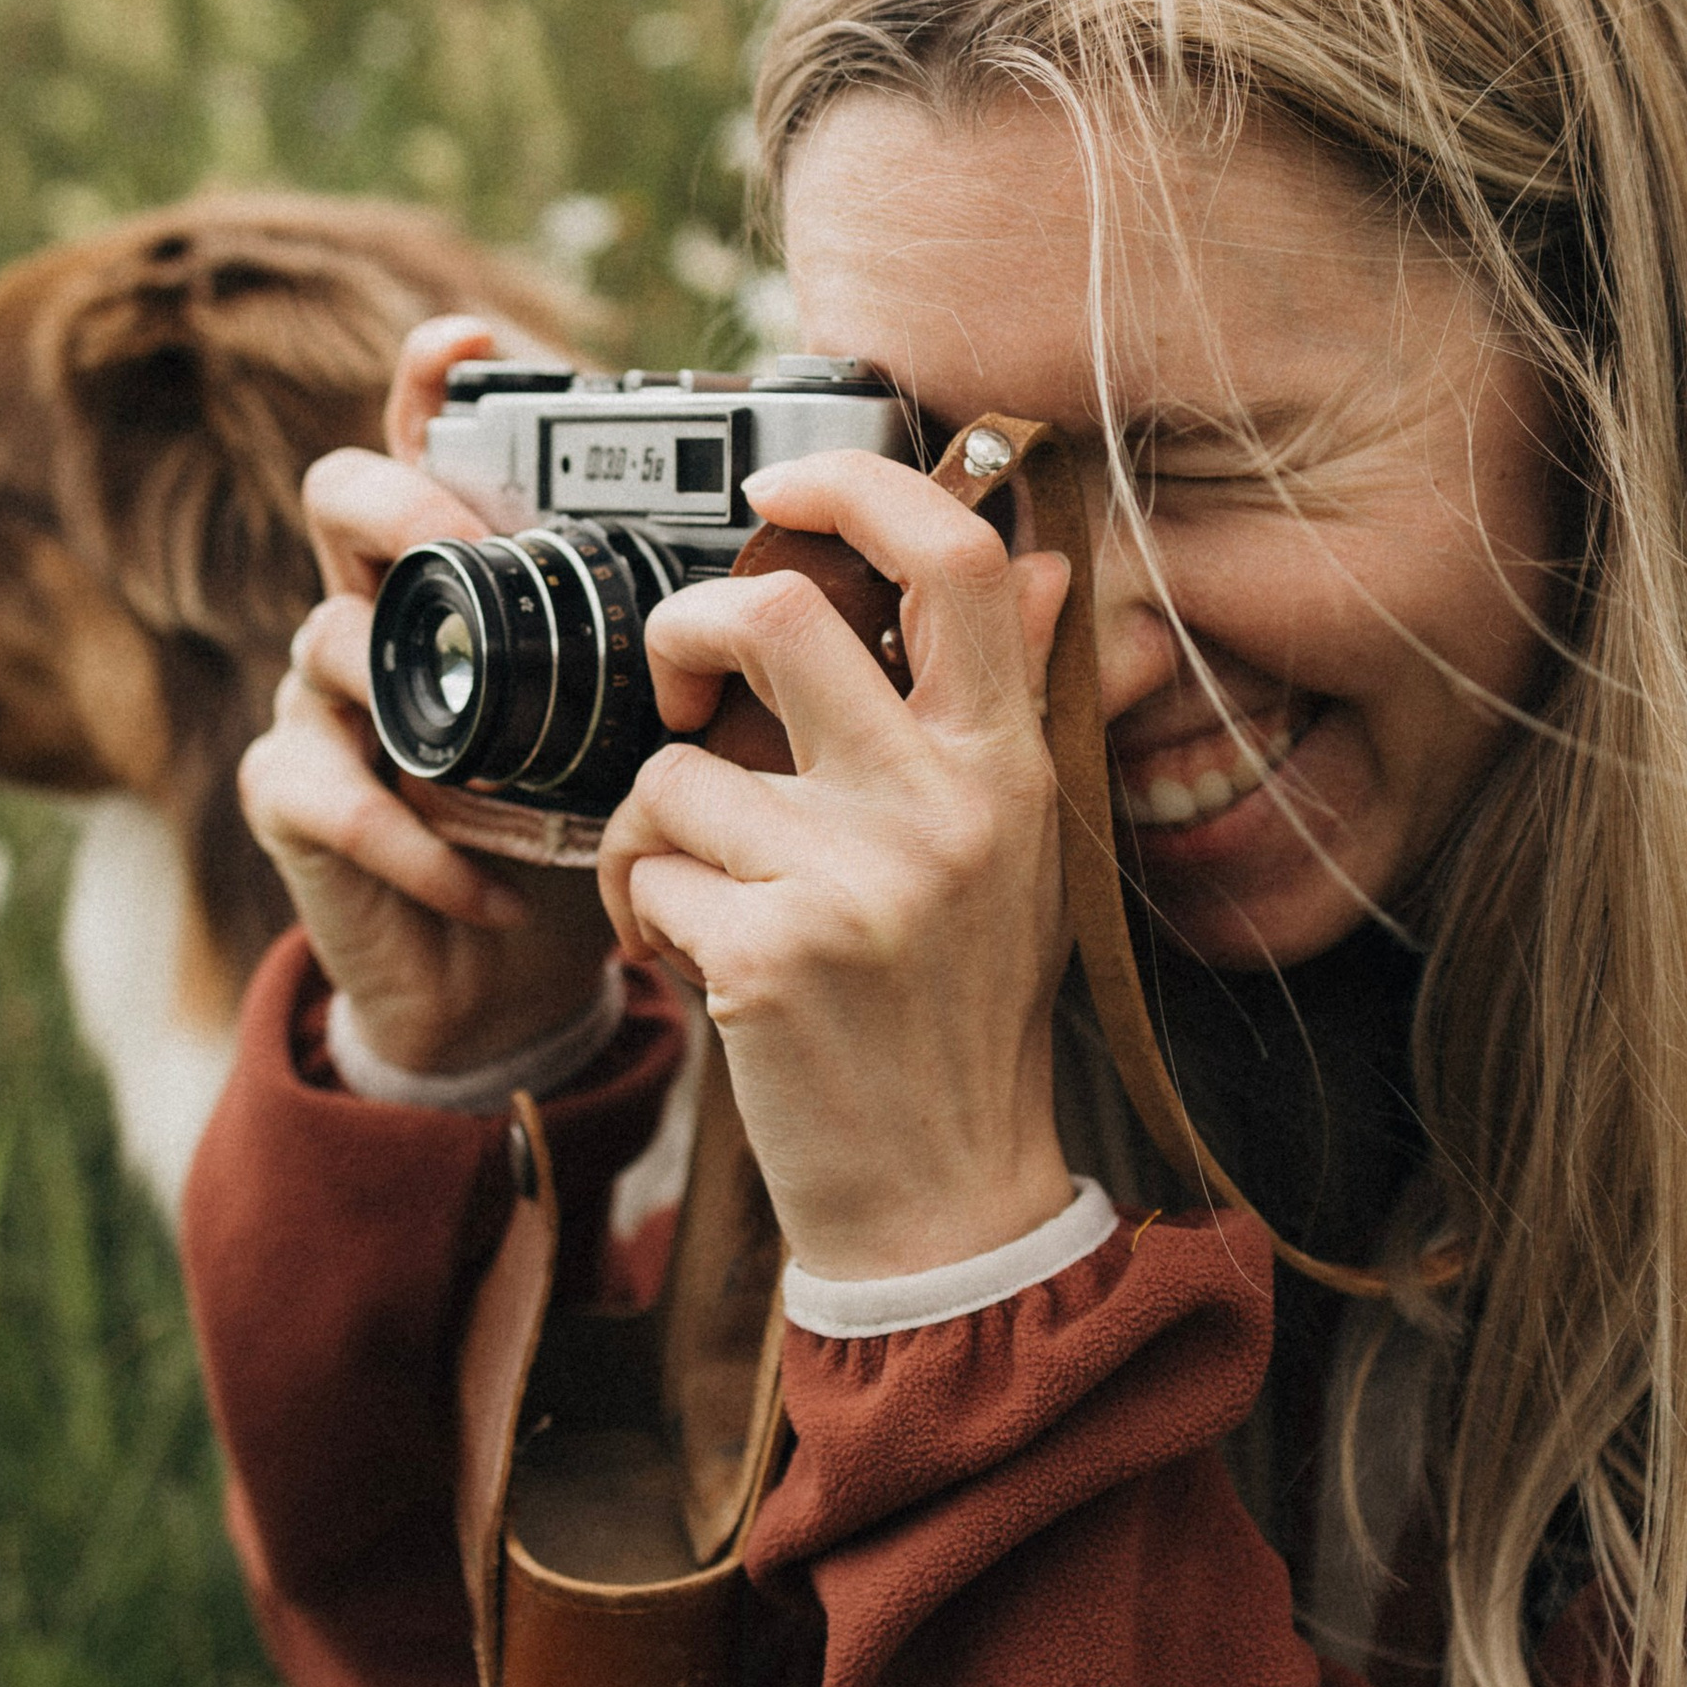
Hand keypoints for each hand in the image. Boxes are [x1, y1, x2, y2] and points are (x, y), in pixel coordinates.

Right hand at [240, 316, 616, 1075]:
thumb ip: (683, 650)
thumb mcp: (642, 727)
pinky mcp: (291, 798)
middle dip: (405, 504)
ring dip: (428, 706)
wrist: (512, 978)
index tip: (468, 338)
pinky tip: (491, 884)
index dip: (429, 380)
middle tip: (473, 538)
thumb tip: (820, 579)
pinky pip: (335, 795)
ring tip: (509, 770)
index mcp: (461, 573)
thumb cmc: (584, 826)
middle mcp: (378, 609)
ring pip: (328, 640)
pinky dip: (420, 847)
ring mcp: (320, 699)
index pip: (426, 442)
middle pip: (342, 496)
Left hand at [596, 452, 1078, 1280]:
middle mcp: (943, 807)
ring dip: (649, 828)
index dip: (854, 486)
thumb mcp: (1020, 850)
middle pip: (778, 617)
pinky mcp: (770, 956)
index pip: (958, 560)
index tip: (778, 487)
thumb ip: (1014, 703)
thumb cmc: (961, 1012)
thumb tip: (1047, 560)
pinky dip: (639, 909)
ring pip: (675, 768)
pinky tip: (688, 958)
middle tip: (681, 693)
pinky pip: (645, 868)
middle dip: (689, 630)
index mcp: (1006, 764)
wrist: (943, 1199)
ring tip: (689, 889)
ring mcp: (857, 881)